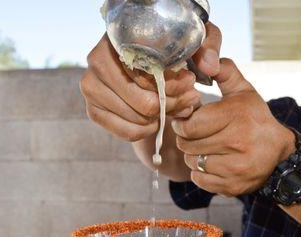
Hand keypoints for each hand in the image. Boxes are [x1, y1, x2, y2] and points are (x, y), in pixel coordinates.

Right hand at [79, 23, 222, 142]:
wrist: (150, 70)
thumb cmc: (171, 53)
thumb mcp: (194, 43)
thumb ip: (207, 47)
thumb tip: (209, 67)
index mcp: (116, 39)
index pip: (146, 72)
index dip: (171, 83)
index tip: (190, 83)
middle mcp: (96, 61)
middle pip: (142, 100)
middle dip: (170, 104)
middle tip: (188, 100)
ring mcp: (91, 88)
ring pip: (137, 118)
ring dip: (161, 118)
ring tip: (175, 108)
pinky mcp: (94, 112)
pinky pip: (127, 132)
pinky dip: (147, 130)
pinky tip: (157, 118)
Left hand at [172, 59, 293, 196]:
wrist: (280, 155)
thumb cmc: (256, 120)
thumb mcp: (244, 91)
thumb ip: (225, 72)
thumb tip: (206, 61)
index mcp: (236, 116)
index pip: (190, 125)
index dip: (183, 122)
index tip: (187, 119)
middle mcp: (237, 143)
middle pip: (187, 144)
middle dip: (186, 138)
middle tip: (195, 134)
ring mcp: (235, 168)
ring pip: (192, 163)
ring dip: (193, 156)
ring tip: (205, 148)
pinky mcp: (232, 186)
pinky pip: (200, 180)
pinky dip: (201, 173)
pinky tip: (212, 162)